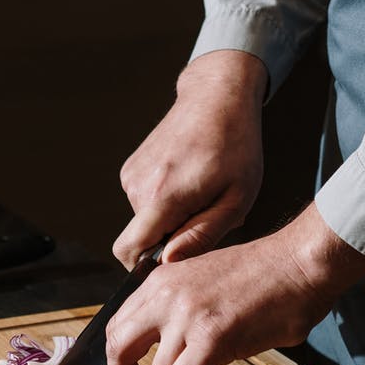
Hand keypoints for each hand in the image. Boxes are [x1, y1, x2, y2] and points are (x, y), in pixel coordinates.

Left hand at [105, 203, 364, 364]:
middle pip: (119, 350)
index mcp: (161, 281)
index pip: (117, 325)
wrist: (302, 262)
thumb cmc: (267, 275)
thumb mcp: (204, 281)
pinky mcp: (211, 338)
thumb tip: (163, 348)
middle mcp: (165, 296)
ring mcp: (186, 317)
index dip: (118, 361)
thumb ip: (177, 308)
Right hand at [113, 50, 268, 267]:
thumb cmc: (235, 146)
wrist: (217, 96)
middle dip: (168, 240)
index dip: (144, 268)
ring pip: (144, 221)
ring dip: (170, 219)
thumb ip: (201, 236)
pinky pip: (144, 203)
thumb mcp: (235, 199)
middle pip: (141, 239)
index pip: (129, 250)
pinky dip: (164, 202)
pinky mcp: (131, 168)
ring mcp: (131, 175)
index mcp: (164, 196)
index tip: (172, 262)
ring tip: (200, 194)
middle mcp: (139, 185)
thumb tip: (168, 262)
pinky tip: (188, 182)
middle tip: (204, 217)